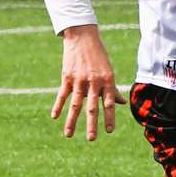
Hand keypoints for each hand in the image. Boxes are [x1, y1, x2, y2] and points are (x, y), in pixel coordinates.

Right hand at [53, 23, 127, 139]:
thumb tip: (120, 103)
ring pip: (75, 105)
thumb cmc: (99, 56)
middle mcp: (94, 82)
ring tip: (69, 135)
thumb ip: (112, 89)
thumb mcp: (109, 71)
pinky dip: (58, 106)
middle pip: (92, 107)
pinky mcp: (67, 77)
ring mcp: (79, 80)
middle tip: (92, 139)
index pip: (109, 103)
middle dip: (92, 125)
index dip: (109, 117)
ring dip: (72, 121)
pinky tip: (55, 117)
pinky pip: (62, 95)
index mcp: (107, 81)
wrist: (82, 38)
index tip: (109, 131)